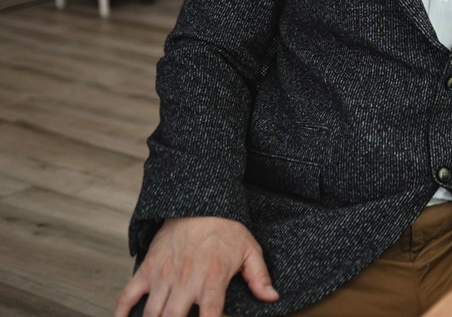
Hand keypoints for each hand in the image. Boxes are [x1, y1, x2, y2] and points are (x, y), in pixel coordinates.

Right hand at [114, 216, 277, 316]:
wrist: (200, 203)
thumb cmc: (227, 229)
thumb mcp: (250, 251)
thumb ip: (259, 277)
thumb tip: (273, 297)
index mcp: (212, 280)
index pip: (209, 315)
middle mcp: (186, 282)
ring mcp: (163, 277)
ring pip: (151, 314)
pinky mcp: (147, 270)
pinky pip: (127, 296)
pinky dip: (121, 313)